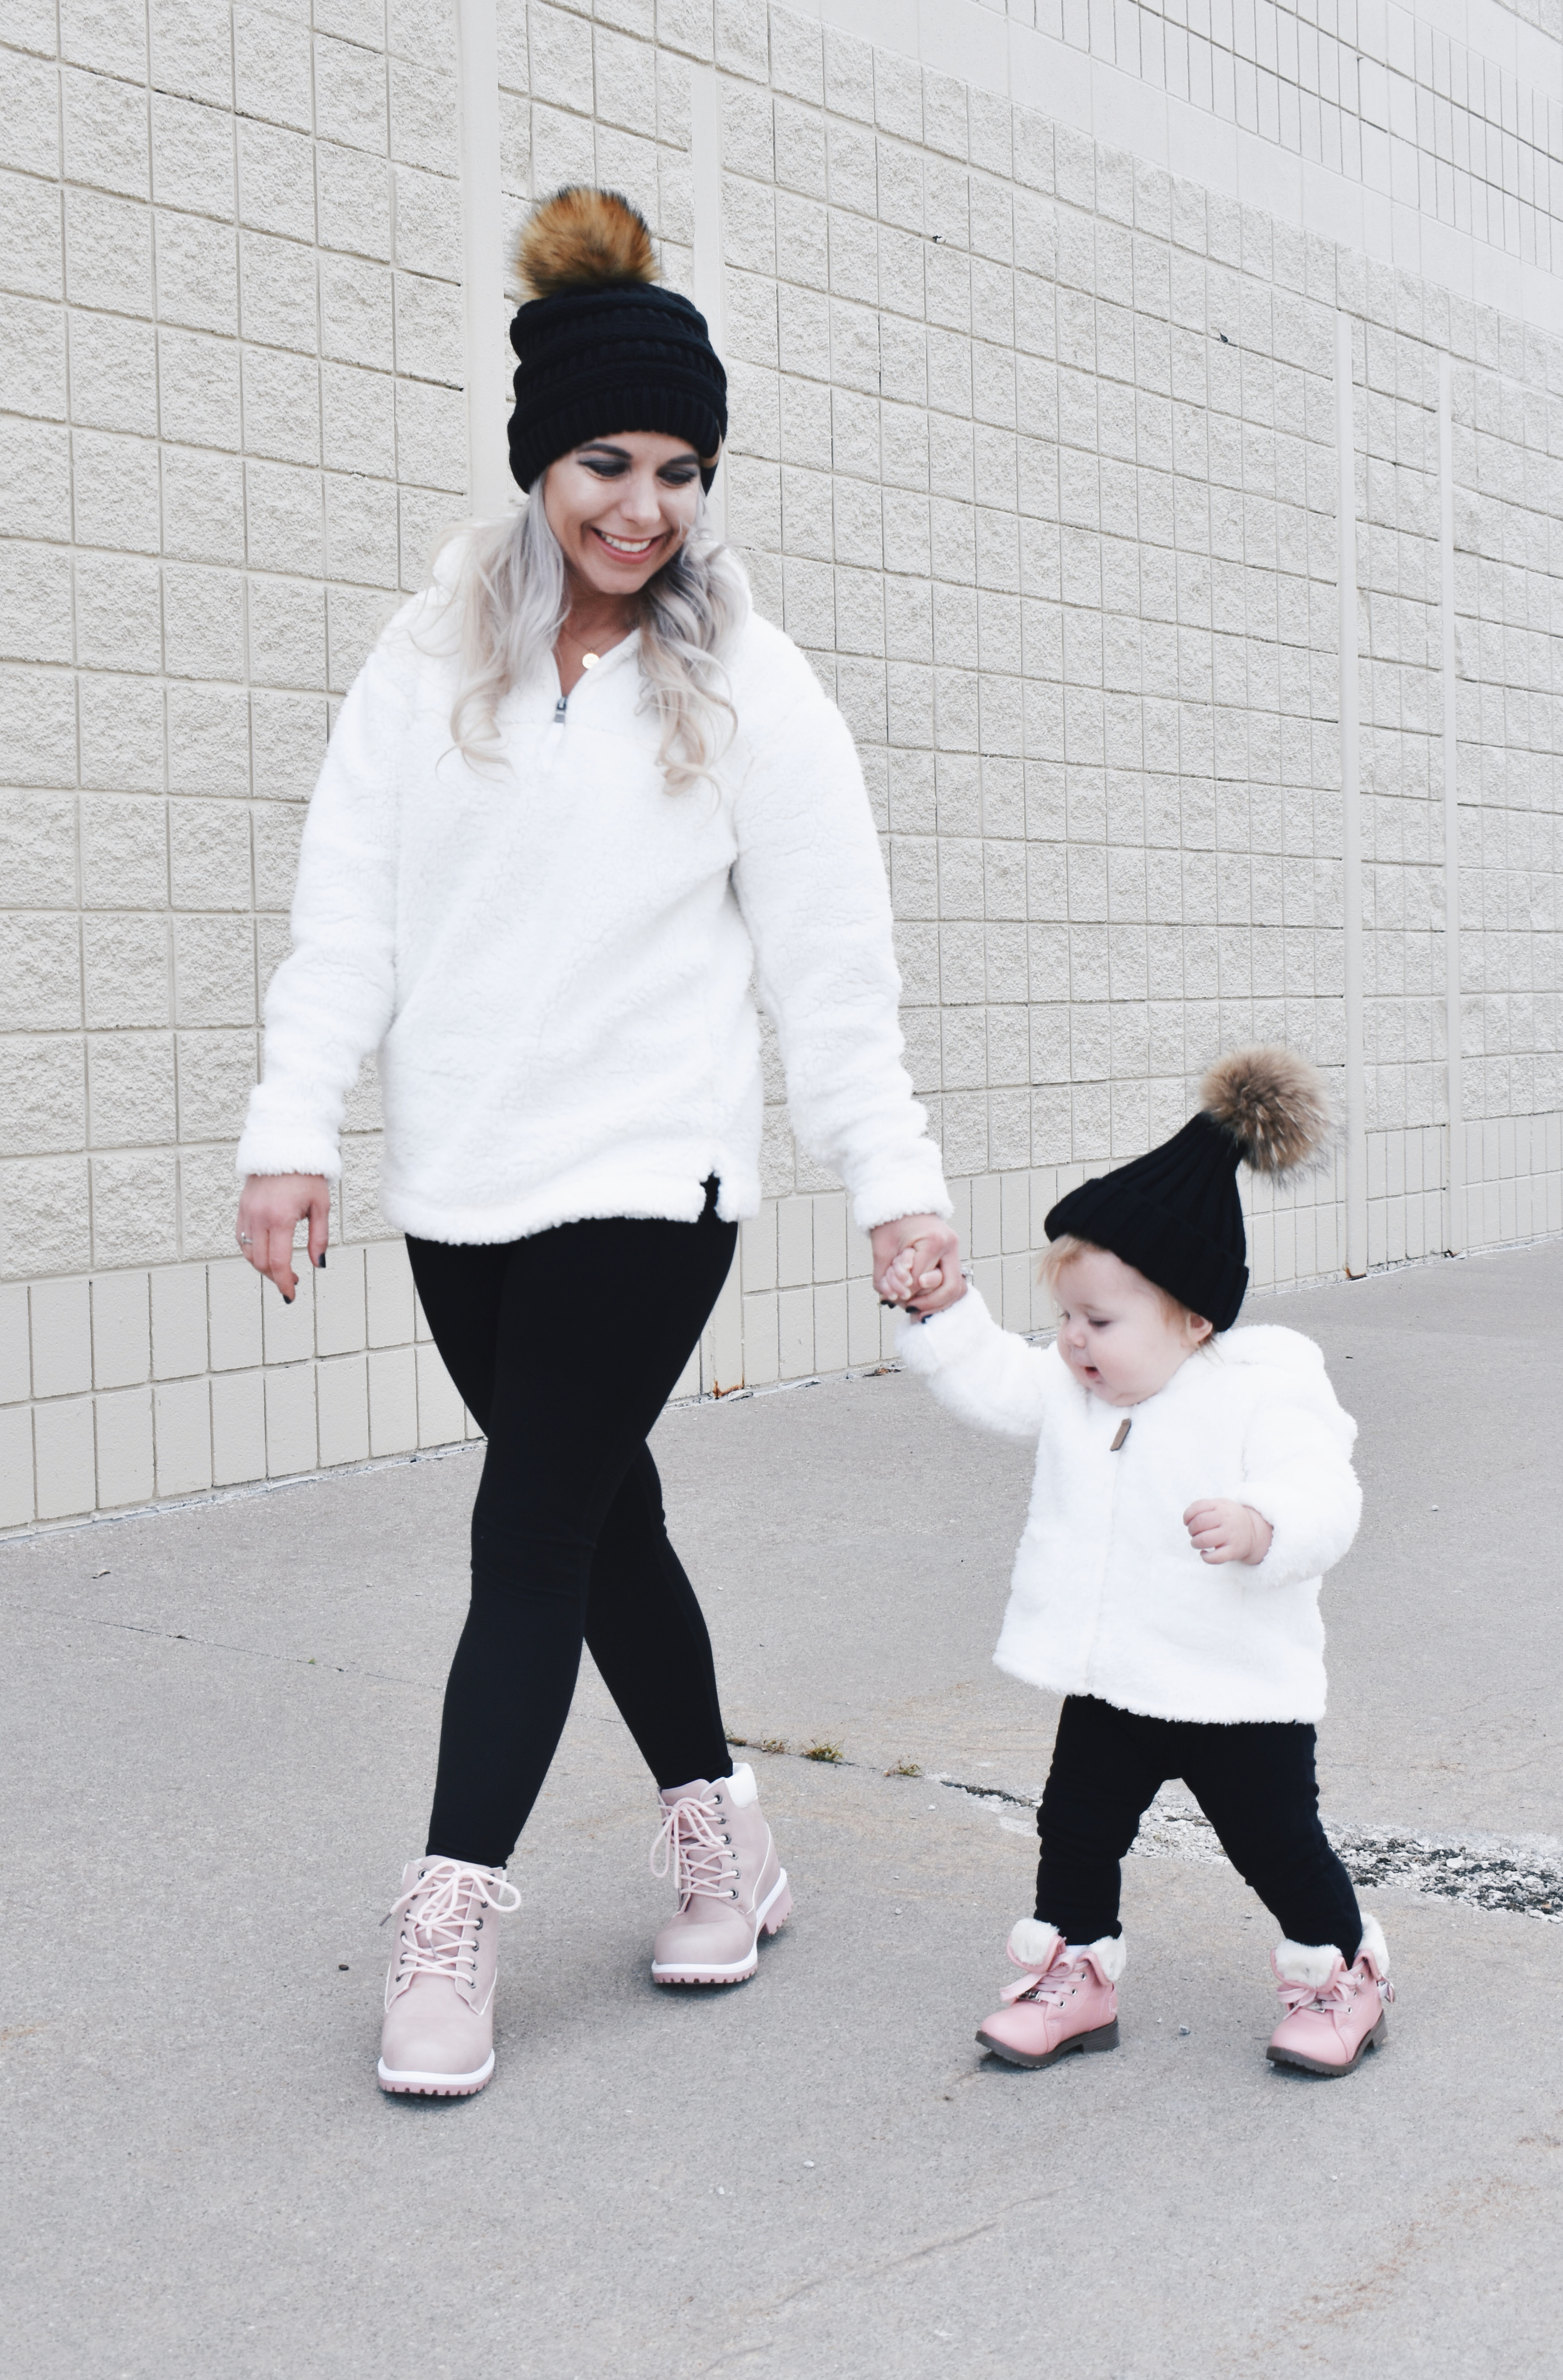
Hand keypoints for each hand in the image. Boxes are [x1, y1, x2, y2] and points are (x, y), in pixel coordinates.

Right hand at [236, 1173, 329, 1302]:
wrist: (285, 1146)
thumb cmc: (306, 1174)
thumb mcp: (321, 1206)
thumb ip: (319, 1238)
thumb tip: (318, 1263)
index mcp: (281, 1218)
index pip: (278, 1262)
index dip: (284, 1282)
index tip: (291, 1294)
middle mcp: (259, 1217)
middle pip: (261, 1262)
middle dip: (276, 1277)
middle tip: (291, 1281)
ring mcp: (247, 1212)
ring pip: (248, 1253)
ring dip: (262, 1267)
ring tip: (280, 1269)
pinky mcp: (242, 1208)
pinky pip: (241, 1238)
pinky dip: (251, 1251)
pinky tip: (265, 1253)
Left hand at [871, 1214, 963, 1315]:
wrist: (900, 1203)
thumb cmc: (890, 1223)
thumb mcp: (882, 1248)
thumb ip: (883, 1275)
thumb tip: (891, 1299)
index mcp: (933, 1240)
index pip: (921, 1278)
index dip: (907, 1290)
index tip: (894, 1296)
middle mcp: (949, 1245)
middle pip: (949, 1286)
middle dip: (928, 1302)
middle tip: (910, 1309)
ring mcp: (954, 1251)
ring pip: (957, 1288)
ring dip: (938, 1303)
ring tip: (918, 1311)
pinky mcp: (952, 1256)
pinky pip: (954, 1282)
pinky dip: (941, 1296)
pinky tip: (926, 1304)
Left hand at [1184, 1499, 1273, 1565]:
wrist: (1253, 1532)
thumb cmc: (1229, 1518)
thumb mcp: (1220, 1505)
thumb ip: (1203, 1507)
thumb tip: (1187, 1520)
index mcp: (1221, 1506)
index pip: (1197, 1507)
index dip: (1187, 1516)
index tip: (1187, 1522)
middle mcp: (1226, 1520)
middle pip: (1198, 1524)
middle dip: (1191, 1530)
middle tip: (1194, 1533)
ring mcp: (1230, 1535)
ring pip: (1203, 1540)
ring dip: (1195, 1543)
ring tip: (1198, 1543)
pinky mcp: (1233, 1551)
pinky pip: (1215, 1557)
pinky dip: (1205, 1557)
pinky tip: (1204, 1553)